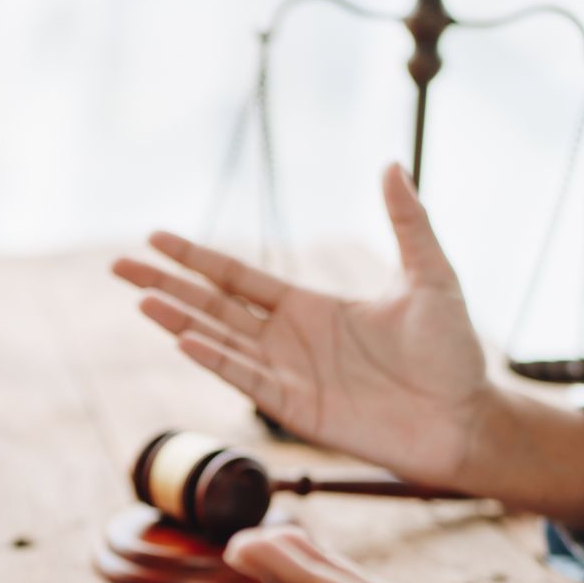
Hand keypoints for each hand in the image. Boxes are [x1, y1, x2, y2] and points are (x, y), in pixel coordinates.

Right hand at [114, 163, 583, 530]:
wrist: (466, 418)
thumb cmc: (453, 352)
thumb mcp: (430, 276)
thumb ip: (407, 222)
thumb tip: (391, 164)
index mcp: (310, 306)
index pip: (238, 277)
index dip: (196, 258)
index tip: (155, 238)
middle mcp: (288, 340)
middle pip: (213, 306)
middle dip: (166, 286)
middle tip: (118, 267)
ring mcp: (288, 376)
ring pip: (219, 342)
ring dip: (178, 321)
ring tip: (139, 300)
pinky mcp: (296, 411)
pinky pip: (246, 381)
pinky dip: (214, 361)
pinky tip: (182, 339)